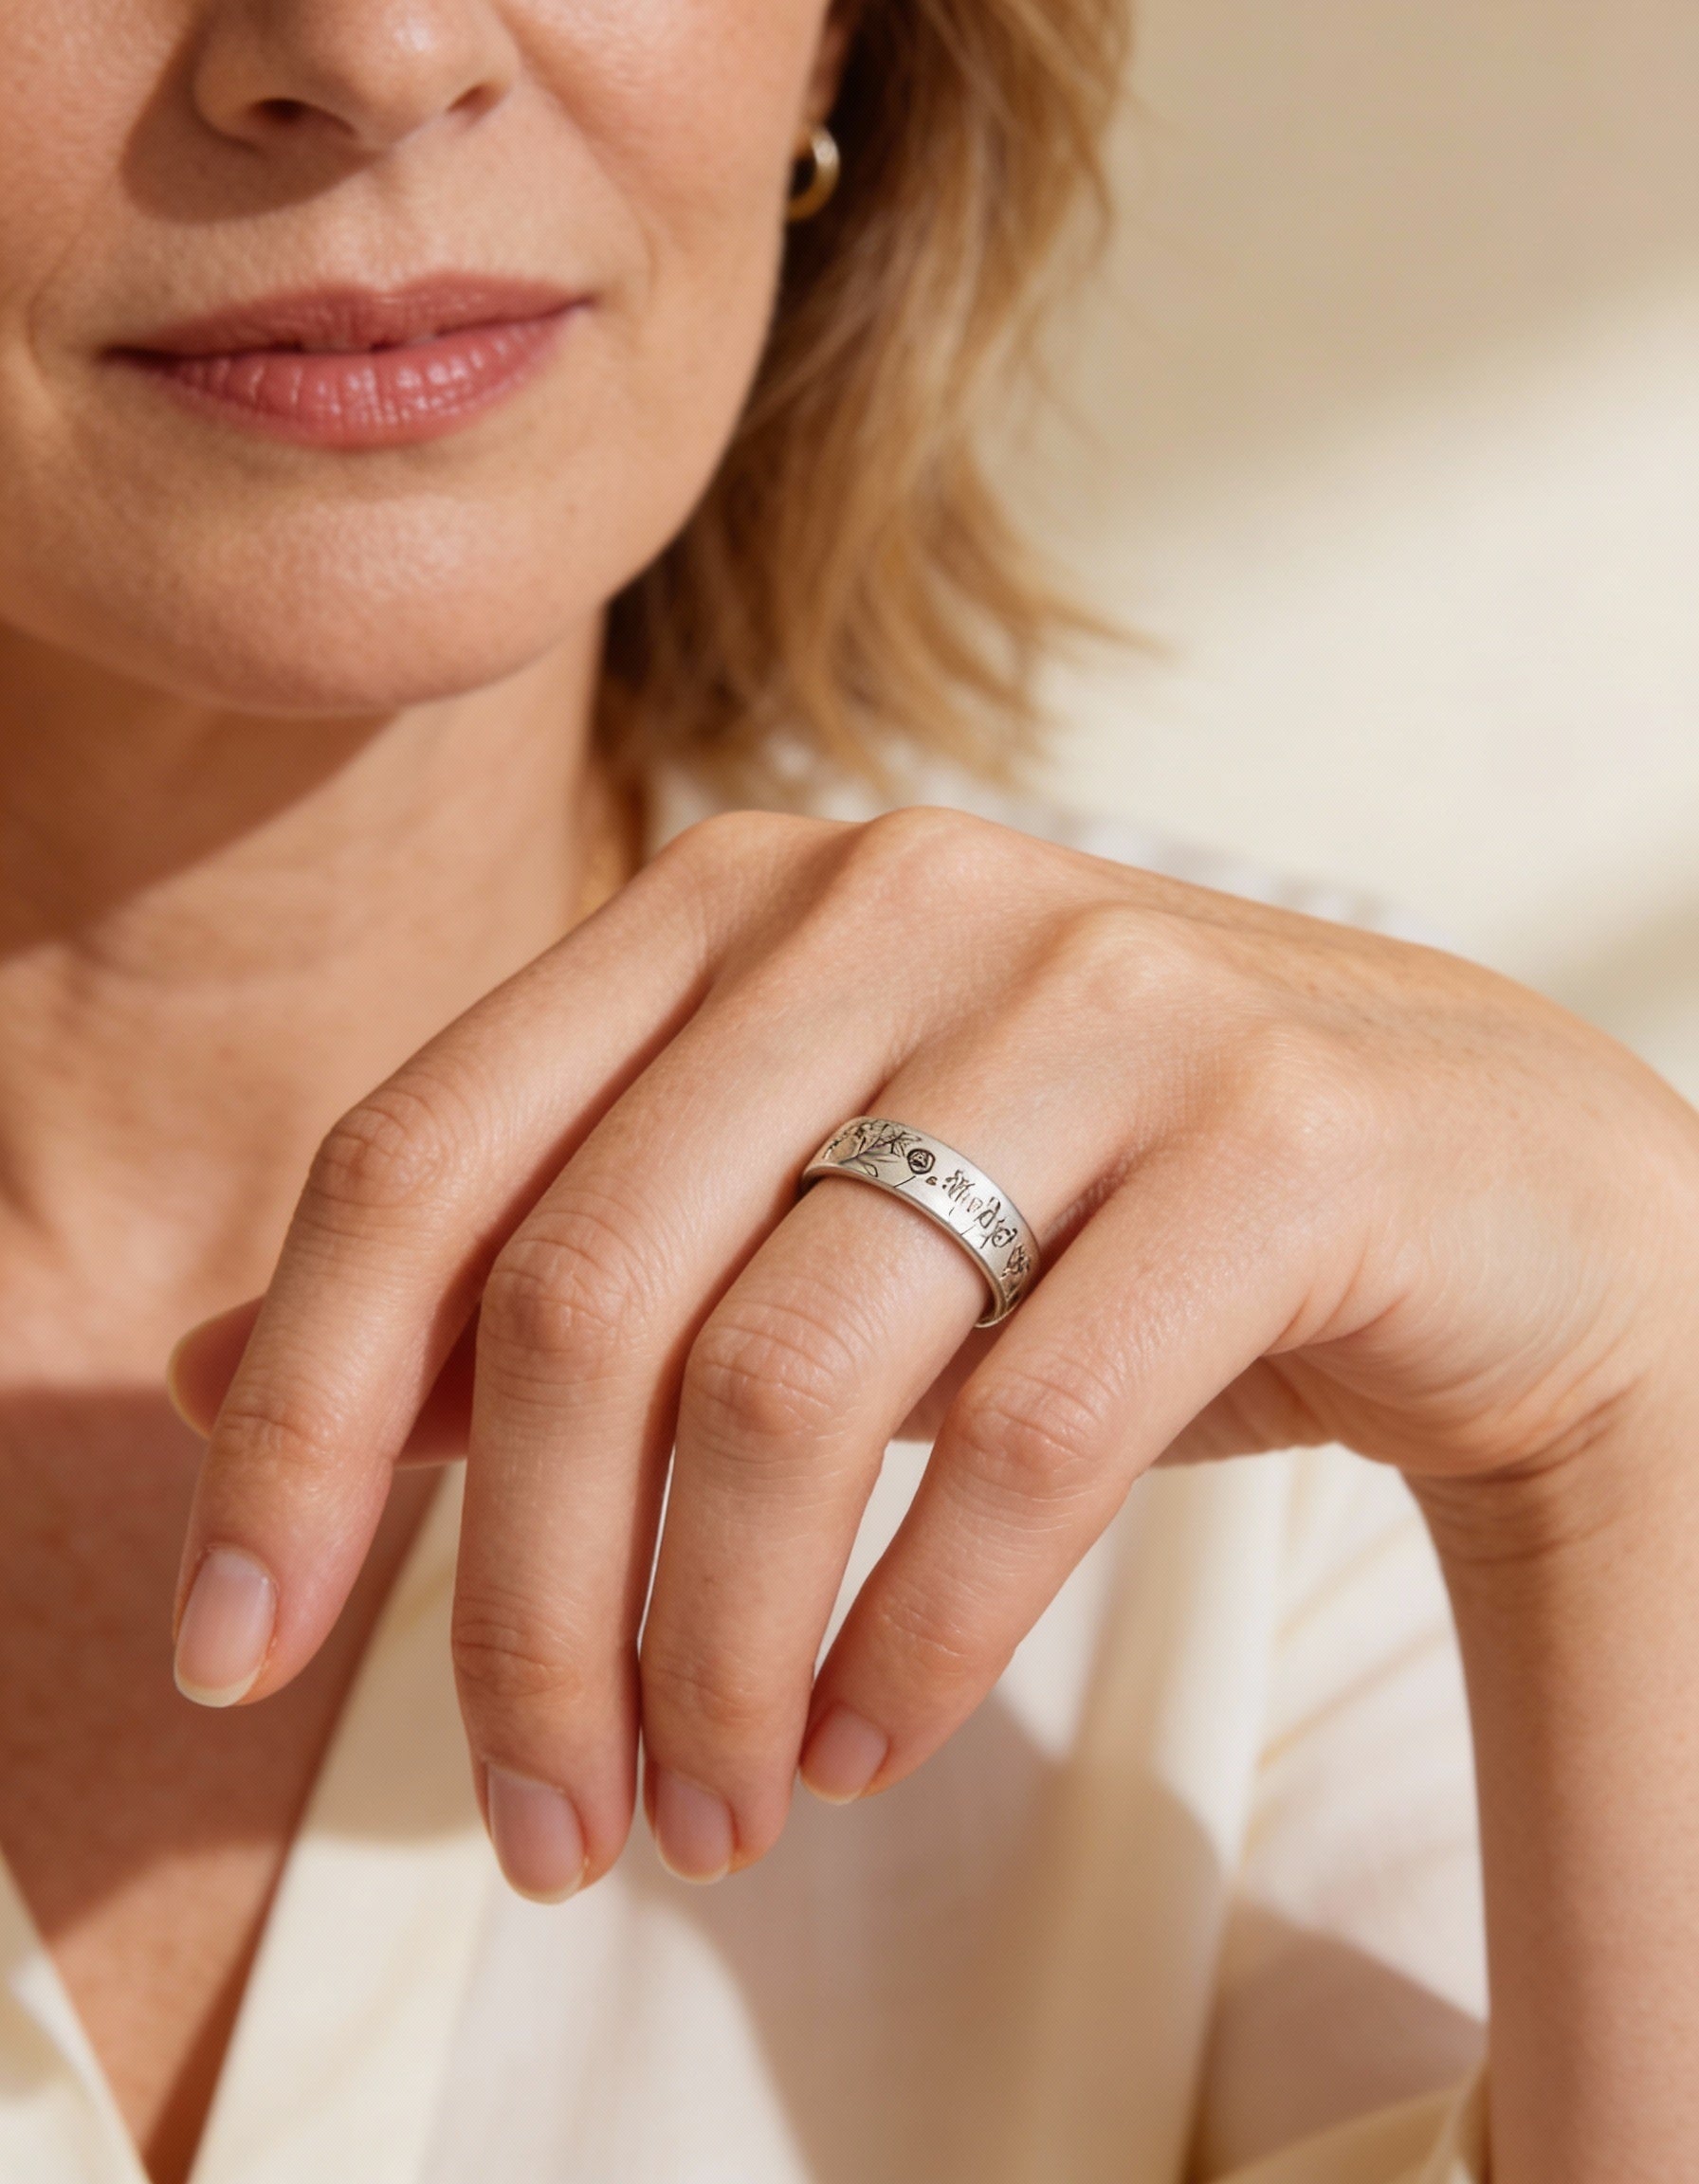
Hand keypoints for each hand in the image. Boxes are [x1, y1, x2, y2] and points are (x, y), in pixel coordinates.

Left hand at [168, 805, 1698, 1897]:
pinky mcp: (1274, 1130)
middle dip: (519, 1607)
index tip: (233, 1650)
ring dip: (711, 1653)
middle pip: (582, 1297)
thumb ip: (523, 1277)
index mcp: (726, 901)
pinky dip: (913, 1633)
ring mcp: (1091, 997)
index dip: (291, 1419)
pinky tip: (865, 1741)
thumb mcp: (788, 1215)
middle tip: (538, 1822)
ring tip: (708, 1814)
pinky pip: (1026, 1433)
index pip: (417, 1159)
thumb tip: (207, 1379)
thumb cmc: (1087, 1203)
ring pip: (788, 1375)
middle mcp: (886, 904)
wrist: (1476, 1174)